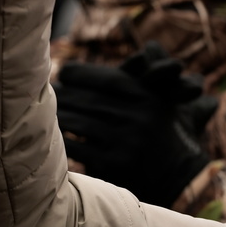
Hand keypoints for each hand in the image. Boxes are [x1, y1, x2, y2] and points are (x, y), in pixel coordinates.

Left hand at [52, 42, 215, 206]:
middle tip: (47, 91)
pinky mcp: (112, 165)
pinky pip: (77, 148)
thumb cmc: (167, 135)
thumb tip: (148, 46)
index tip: (65, 72)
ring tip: (42, 113)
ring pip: (79, 123)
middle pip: (89, 100)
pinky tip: (51, 138)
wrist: (182, 180)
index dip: (83, 74)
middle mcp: (139, 117)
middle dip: (65, 95)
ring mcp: (125, 142)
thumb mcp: (168, 103)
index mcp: (150, 98)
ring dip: (58, 116)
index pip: (109, 78)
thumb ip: (156, 75)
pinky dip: (61, 141)